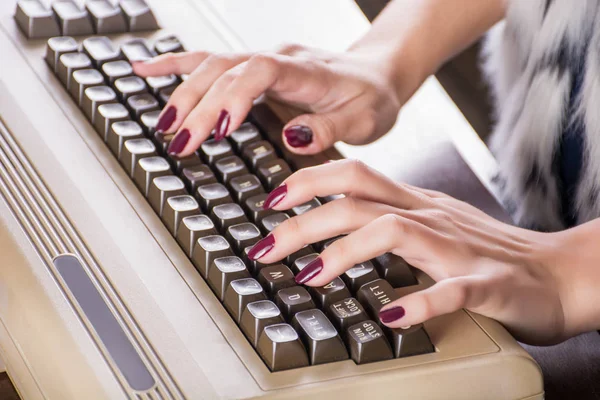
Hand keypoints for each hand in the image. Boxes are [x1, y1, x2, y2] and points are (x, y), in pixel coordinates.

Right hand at [133, 44, 407, 156]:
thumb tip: (294, 136)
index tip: (220, 129)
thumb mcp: (364, 120)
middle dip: (200, 105)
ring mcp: (264, 59)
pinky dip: (176, 65)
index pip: (262, 72)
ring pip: (213, 65)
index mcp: (307, 71)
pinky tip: (146, 71)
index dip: (236, 96)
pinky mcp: (254, 66)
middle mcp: (280, 58)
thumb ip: (330, 128)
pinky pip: (210, 60)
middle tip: (180, 142)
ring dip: (184, 92)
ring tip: (164, 123)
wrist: (376, 76)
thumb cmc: (372, 99)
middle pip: (228, 70)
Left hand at [247, 160, 577, 344]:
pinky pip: (449, 290)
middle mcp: (430, 217)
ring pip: (393, 232)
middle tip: (266, 247)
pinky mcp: (484, 284)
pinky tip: (390, 316)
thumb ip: (387, 218)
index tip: (270, 200)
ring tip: (309, 275)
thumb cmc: (486, 251)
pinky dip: (417, 302)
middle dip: (305, 221)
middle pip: (358, 201)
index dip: (308, 181)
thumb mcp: (429, 224)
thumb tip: (335, 222)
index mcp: (416, 204)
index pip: (354, 175)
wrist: (555, 272)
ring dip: (344, 253)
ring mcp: (457, 249)